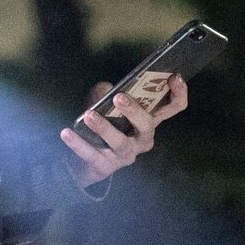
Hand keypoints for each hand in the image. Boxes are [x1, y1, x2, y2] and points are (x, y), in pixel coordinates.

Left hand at [58, 75, 189, 186]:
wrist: (83, 161)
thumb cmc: (102, 126)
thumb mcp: (107, 105)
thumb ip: (108, 93)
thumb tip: (107, 88)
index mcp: (149, 121)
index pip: (173, 107)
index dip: (179, 93)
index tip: (174, 77)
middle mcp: (142, 139)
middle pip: (147, 125)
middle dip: (135, 111)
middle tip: (119, 97)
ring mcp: (125, 155)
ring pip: (119, 142)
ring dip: (104, 127)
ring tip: (89, 115)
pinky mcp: (105, 166)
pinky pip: (91, 154)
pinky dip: (78, 143)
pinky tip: (66, 132)